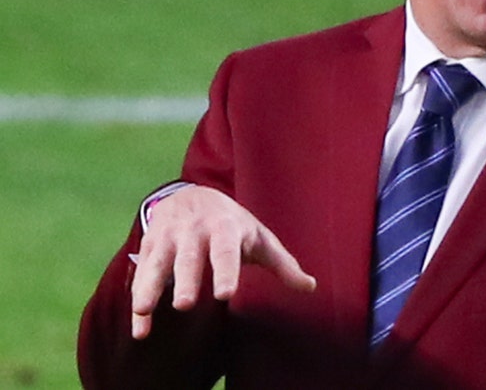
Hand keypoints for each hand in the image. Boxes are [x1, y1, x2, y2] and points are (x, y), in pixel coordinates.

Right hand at [128, 185, 316, 338]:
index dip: (225, 272)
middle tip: (185, 305)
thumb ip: (283, 264)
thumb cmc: (233, 225)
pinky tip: (140, 328)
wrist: (190, 194)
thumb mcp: (260, 238)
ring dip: (149, 288)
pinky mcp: (149, 249)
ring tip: (144, 310)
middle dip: (185, 280)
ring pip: (157, 265)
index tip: (224, 294)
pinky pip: (141, 277)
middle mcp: (193, 232)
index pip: (225, 252)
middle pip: (188, 259)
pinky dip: (137, 300)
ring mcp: (168, 240)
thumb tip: (311, 286)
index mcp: (224, 228)